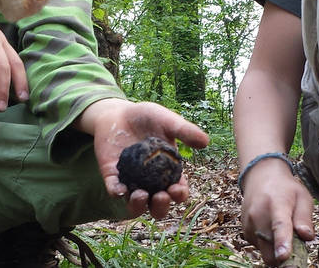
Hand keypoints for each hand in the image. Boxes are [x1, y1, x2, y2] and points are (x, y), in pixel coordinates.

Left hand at [77, 98, 208, 219]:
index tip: (176, 189)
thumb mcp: (167, 121)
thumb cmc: (147, 117)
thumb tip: (205, 142)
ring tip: (141, 195)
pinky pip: (115, 190)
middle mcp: (151, 182)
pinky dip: (118, 192)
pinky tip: (120, 189)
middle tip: (161, 196)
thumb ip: (184, 130)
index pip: (177, 191)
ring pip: (136, 204)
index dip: (179, 195)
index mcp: (168, 172)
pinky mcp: (112, 177)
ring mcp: (131, 181)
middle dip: (161, 207)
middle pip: (157, 206)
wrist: (119, 112)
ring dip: (138, 206)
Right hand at [240, 159, 314, 264]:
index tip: (283, 256)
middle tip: (295, 244)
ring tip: (282, 231)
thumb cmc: (286, 188)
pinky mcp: (245, 232)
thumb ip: (305, 217)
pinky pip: (259, 247)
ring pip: (265, 252)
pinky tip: (271, 229)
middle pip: (269, 248)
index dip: (282, 242)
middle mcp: (258, 214)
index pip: (279, 225)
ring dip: (275, 249)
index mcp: (277, 203)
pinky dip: (268, 244)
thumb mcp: (302, 196)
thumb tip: (307, 236)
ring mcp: (249, 224)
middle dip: (283, 255)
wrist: (260, 177)